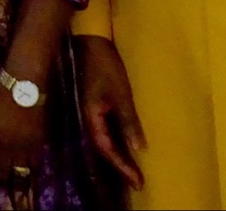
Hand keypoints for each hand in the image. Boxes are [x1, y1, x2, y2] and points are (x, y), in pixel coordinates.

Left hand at [0, 79, 45, 179]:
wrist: (24, 88)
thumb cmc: (0, 95)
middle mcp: (4, 148)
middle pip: (2, 170)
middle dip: (1, 174)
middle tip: (3, 175)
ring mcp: (22, 148)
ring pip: (19, 171)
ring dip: (17, 175)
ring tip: (18, 178)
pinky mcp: (37, 144)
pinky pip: (35, 162)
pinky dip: (33, 167)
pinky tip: (32, 168)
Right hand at [77, 36, 145, 188]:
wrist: (89, 42)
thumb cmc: (105, 66)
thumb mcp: (120, 93)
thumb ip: (128, 121)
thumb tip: (138, 149)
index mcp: (91, 118)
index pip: (108, 150)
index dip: (123, 167)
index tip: (138, 182)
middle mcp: (87, 119)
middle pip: (103, 149)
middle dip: (120, 166)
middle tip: (138, 182)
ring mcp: (89, 112)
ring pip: (103, 141)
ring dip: (118, 155)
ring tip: (133, 169)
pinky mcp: (93, 106)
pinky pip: (104, 130)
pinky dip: (115, 141)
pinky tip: (124, 145)